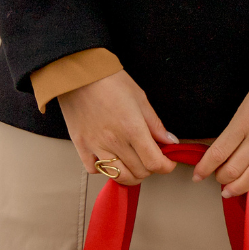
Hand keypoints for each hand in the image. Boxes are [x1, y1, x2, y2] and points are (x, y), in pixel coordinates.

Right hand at [58, 71, 177, 185]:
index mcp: (132, 128)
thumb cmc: (110, 80)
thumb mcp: (139, 98)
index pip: (154, 163)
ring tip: (134, 164)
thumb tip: (170, 141)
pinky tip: (110, 158)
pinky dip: (105, 169)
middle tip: (151, 158)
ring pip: (118, 176)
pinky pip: (94, 169)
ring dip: (131, 175)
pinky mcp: (80, 145)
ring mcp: (95, 145)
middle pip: (139, 172)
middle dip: (150, 169)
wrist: (78, 73)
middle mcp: (114, 141)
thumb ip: (155, 124)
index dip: (166, 166)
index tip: (168, 162)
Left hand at [194, 70, 248, 196]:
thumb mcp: (248, 102)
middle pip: (233, 169)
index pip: (217, 152)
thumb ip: (238, 125)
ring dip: (239, 187)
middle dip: (221, 179)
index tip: (197, 175)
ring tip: (231, 191)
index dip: (204, 168)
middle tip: (217, 181)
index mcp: (243, 122)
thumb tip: (227, 145)